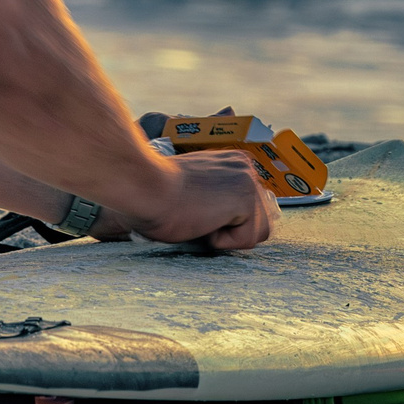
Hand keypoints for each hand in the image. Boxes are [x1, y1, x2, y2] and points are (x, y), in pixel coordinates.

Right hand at [106, 150, 280, 249]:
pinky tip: (201, 220)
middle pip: (260, 221)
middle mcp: (245, 166)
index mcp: (233, 162)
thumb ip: (217, 198)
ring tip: (199, 216)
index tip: (199, 209)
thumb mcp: (194, 191)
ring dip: (225, 236)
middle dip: (231, 230)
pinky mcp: (245, 197)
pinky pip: (246, 239)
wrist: (144, 188)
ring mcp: (248, 180)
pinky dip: (221, 240)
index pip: (249, 208)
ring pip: (256, 233)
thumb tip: (231, 218)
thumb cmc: (156, 194)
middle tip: (197, 214)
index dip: (225, 221)